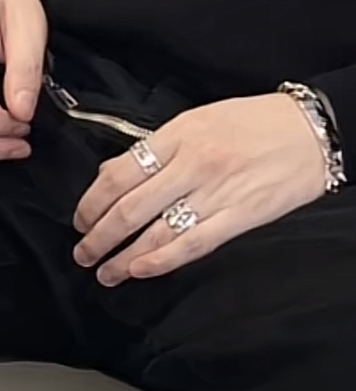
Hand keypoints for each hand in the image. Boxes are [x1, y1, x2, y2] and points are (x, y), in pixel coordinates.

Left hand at [73, 93, 329, 284]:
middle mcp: (191, 165)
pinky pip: (192, 244)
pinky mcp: (238, 218)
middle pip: (130, 207)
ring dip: (122, 255)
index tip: (81, 218)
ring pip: (155, 231)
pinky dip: (161, 261)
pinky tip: (140, 270)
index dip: (92, 201)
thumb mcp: (198, 119)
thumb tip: (116, 174)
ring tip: (104, 271)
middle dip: (98, 234)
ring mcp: (214, 193)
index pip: (119, 173)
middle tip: (82, 251)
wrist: (309, 132)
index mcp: (177, 136)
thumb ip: (157, 147)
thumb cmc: (253, 122)